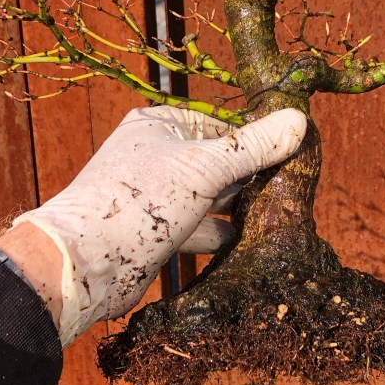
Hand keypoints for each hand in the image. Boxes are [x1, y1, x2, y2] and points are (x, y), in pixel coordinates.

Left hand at [10, 105, 306, 344]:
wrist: (85, 263)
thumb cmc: (139, 201)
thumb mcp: (204, 168)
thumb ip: (251, 148)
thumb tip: (299, 121)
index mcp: (160, 126)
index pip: (221, 126)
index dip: (256, 141)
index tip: (293, 156)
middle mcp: (157, 157)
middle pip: (217, 162)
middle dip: (252, 178)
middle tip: (293, 191)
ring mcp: (156, 197)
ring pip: (210, 198)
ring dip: (240, 210)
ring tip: (279, 219)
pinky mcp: (157, 234)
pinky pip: (199, 229)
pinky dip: (223, 236)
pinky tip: (252, 245)